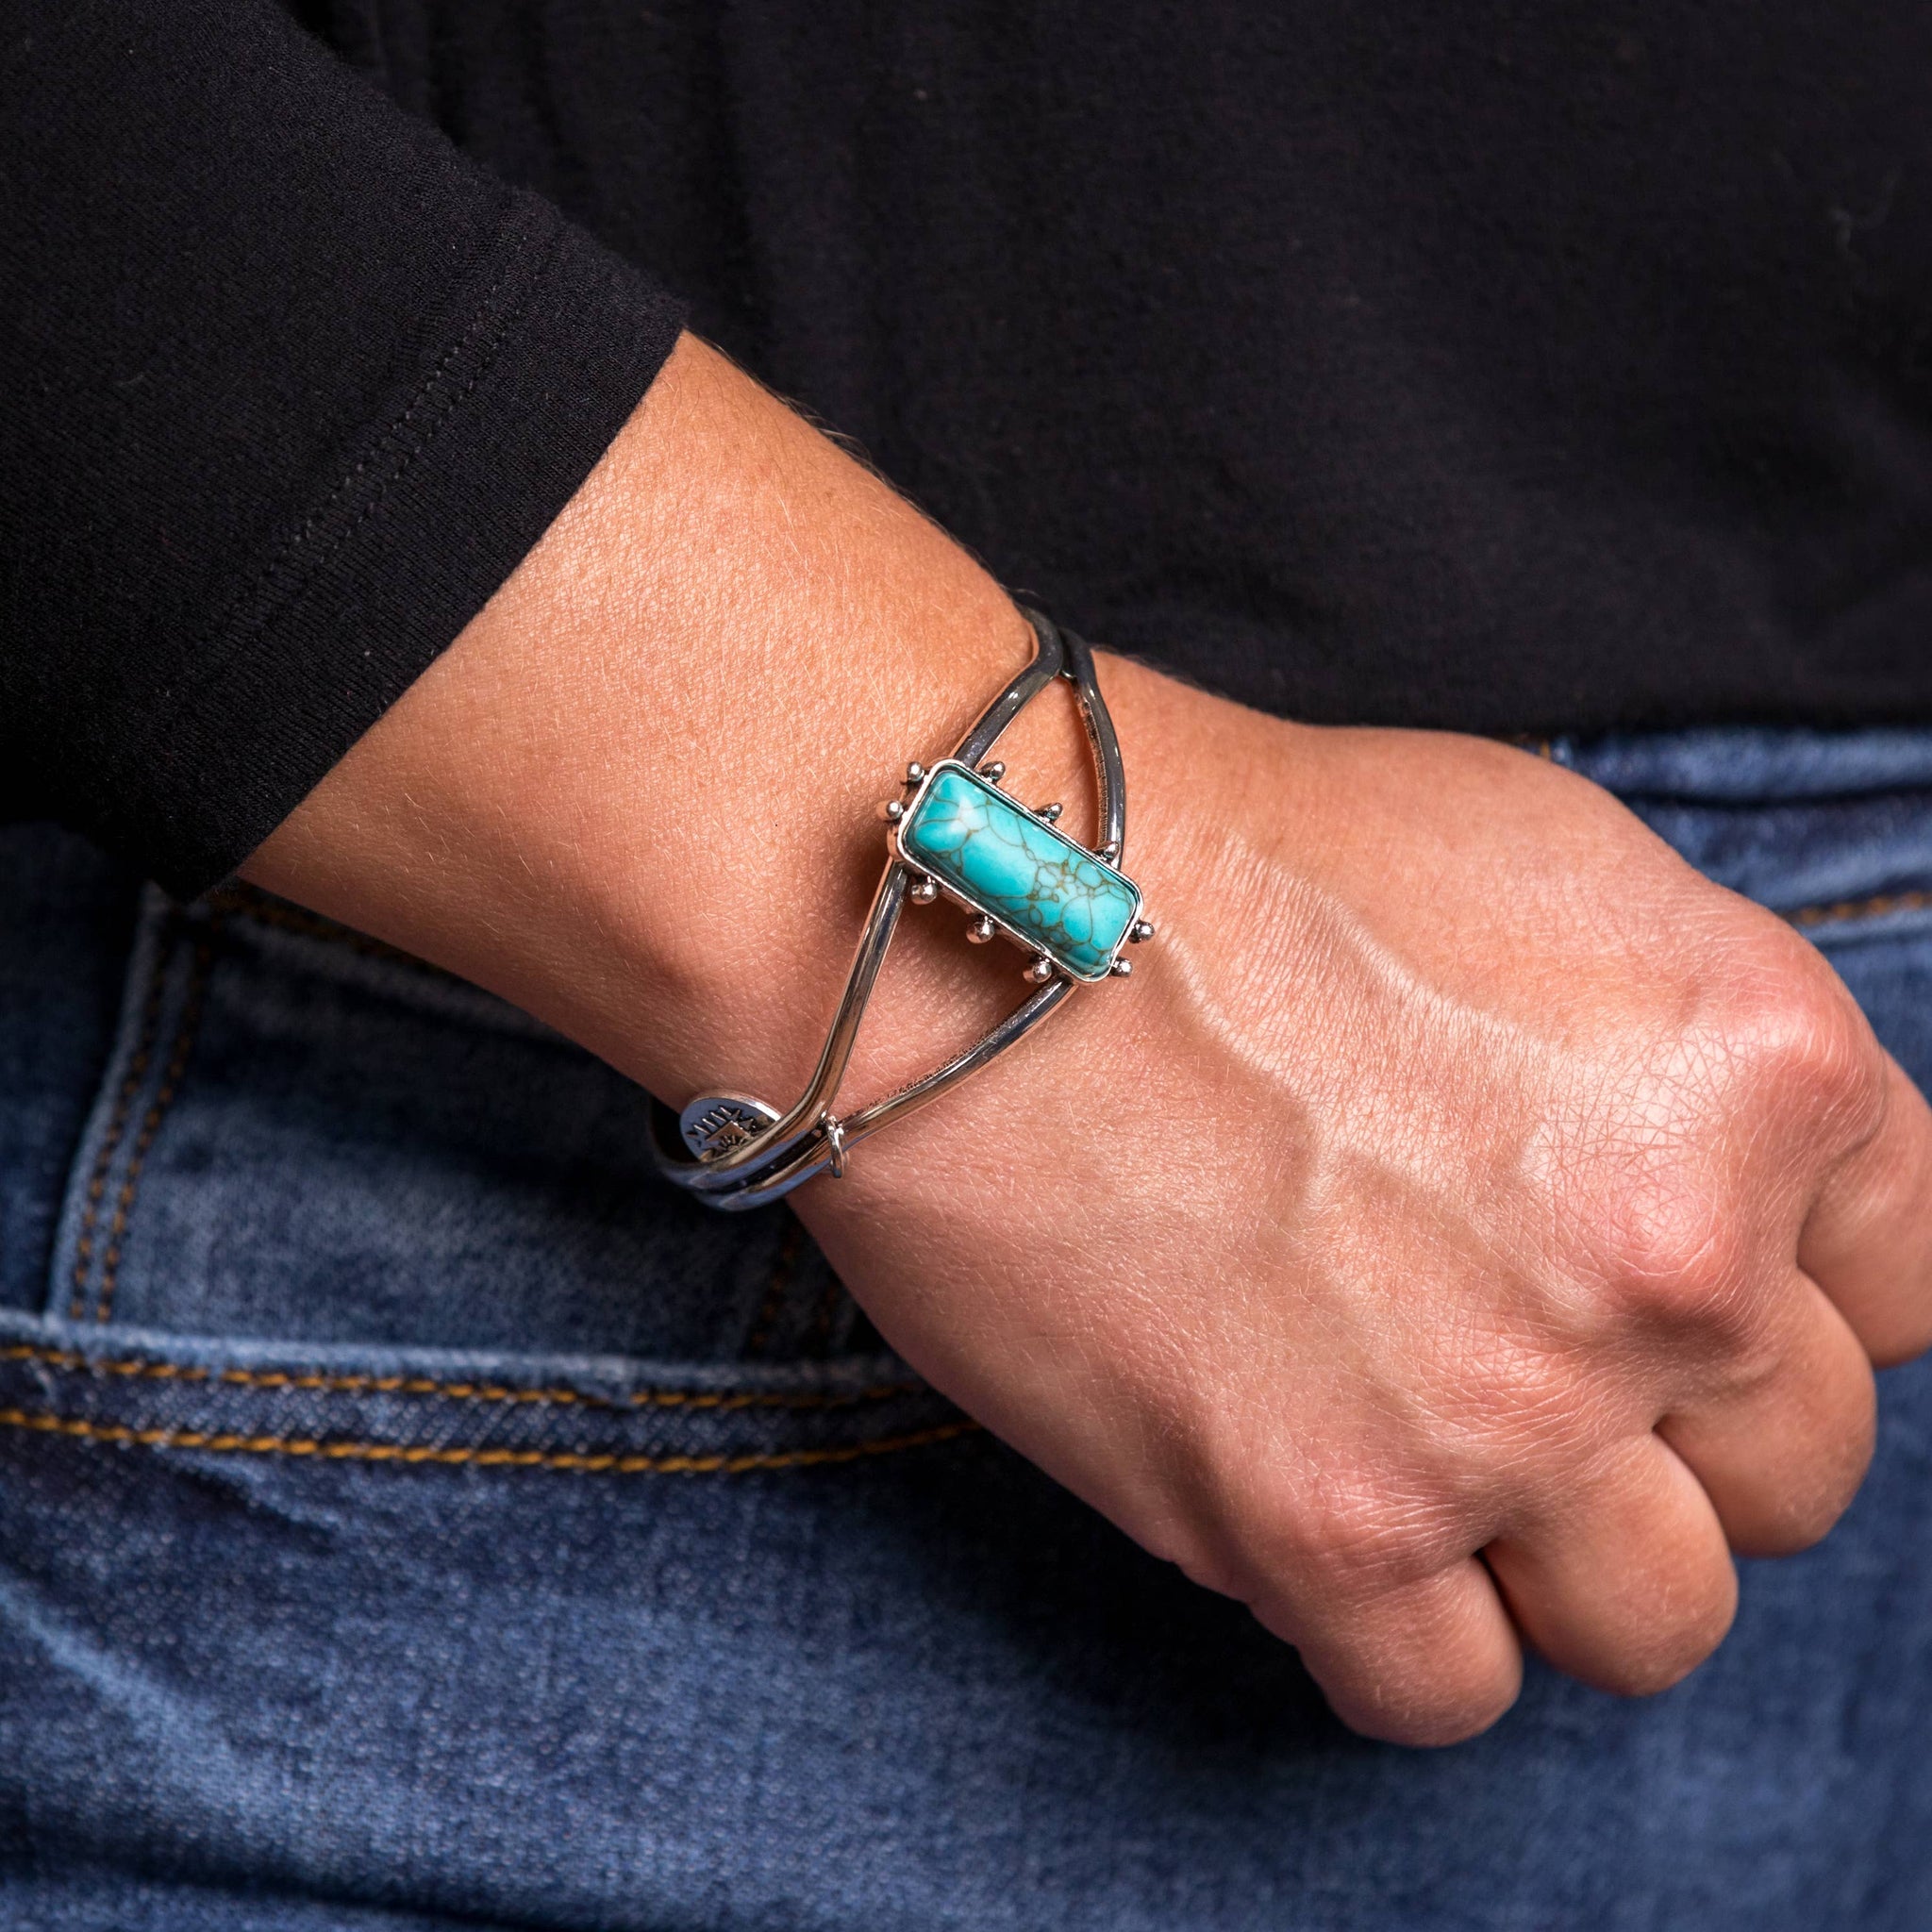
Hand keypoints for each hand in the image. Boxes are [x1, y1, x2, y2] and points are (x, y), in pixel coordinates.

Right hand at [798, 671, 1931, 1740]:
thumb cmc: (1234, 855)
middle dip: (1676, 1432)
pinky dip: (1397, 1629)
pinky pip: (1451, 1694)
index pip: (1907, 1288)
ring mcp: (1502, 1414)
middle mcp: (1668, 1259)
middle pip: (1796, 1472)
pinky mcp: (1319, 1526)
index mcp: (1757, 1072)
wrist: (975, 911)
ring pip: (1659, 1624)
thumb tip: (1738, 1196)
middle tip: (1518, 1356)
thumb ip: (1694, 1060)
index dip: (1786, 1295)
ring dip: (1558, 1559)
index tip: (1675, 1295)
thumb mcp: (1549, 868)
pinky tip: (1321, 1514)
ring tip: (1427, 1458)